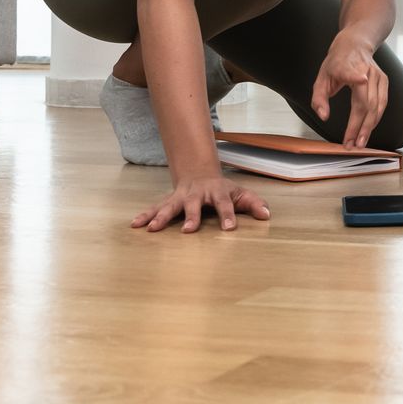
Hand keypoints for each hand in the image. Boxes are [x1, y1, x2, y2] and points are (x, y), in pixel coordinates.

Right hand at [132, 176, 271, 232]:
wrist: (199, 173)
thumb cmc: (222, 189)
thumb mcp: (240, 194)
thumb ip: (253, 203)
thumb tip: (267, 215)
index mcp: (216, 192)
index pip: (224, 204)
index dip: (228, 215)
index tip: (230, 229)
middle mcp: (196, 194)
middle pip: (193, 204)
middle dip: (190, 216)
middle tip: (187, 230)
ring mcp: (180, 197)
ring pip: (169, 206)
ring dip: (160, 217)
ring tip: (152, 229)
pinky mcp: (168, 201)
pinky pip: (155, 208)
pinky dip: (145, 216)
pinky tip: (135, 224)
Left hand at [312, 29, 389, 147]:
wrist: (355, 45)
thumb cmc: (337, 63)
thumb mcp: (321, 78)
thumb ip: (319, 98)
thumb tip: (323, 116)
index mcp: (347, 66)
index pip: (352, 72)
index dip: (356, 76)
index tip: (361, 79)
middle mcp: (366, 70)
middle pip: (366, 102)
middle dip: (360, 126)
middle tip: (353, 144)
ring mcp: (378, 76)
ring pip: (377, 106)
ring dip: (369, 127)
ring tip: (360, 142)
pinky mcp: (384, 81)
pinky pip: (382, 104)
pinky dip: (375, 119)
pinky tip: (368, 129)